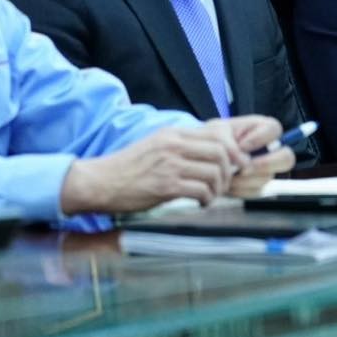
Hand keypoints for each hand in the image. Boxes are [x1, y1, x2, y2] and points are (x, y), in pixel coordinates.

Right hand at [59, 121, 250, 214]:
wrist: (99, 181)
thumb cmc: (128, 168)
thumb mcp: (157, 146)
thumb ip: (182, 146)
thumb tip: (211, 153)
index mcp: (174, 133)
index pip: (217, 134)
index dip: (234, 151)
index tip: (237, 163)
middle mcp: (174, 145)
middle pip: (221, 152)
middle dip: (230, 171)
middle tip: (225, 183)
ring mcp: (170, 165)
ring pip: (214, 172)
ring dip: (218, 188)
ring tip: (210, 195)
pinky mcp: (165, 186)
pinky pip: (201, 191)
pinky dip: (207, 199)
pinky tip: (201, 203)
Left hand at [220, 115, 295, 197]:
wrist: (203, 158)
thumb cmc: (213, 139)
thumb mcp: (217, 132)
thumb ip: (229, 142)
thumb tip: (243, 162)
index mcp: (262, 128)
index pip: (275, 129)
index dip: (260, 139)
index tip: (241, 145)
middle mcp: (270, 150)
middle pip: (287, 158)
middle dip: (265, 164)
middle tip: (244, 168)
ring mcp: (266, 169)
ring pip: (267, 177)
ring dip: (245, 179)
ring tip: (227, 175)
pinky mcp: (258, 186)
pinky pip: (256, 191)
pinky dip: (240, 189)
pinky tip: (228, 184)